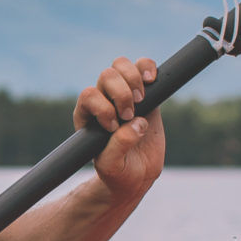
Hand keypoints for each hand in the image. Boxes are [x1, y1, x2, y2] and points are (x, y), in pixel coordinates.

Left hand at [74, 55, 165, 201]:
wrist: (138, 175)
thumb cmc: (119, 172)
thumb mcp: (113, 166)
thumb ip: (119, 146)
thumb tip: (136, 123)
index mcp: (88, 115)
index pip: (89, 95)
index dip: (103, 107)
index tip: (113, 126)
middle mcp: (103, 100)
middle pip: (107, 76)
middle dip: (121, 93)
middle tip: (129, 115)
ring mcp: (123, 94)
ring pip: (121, 65)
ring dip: (133, 78)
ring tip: (141, 100)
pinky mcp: (146, 93)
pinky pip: (143, 66)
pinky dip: (148, 67)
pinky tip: (152, 80)